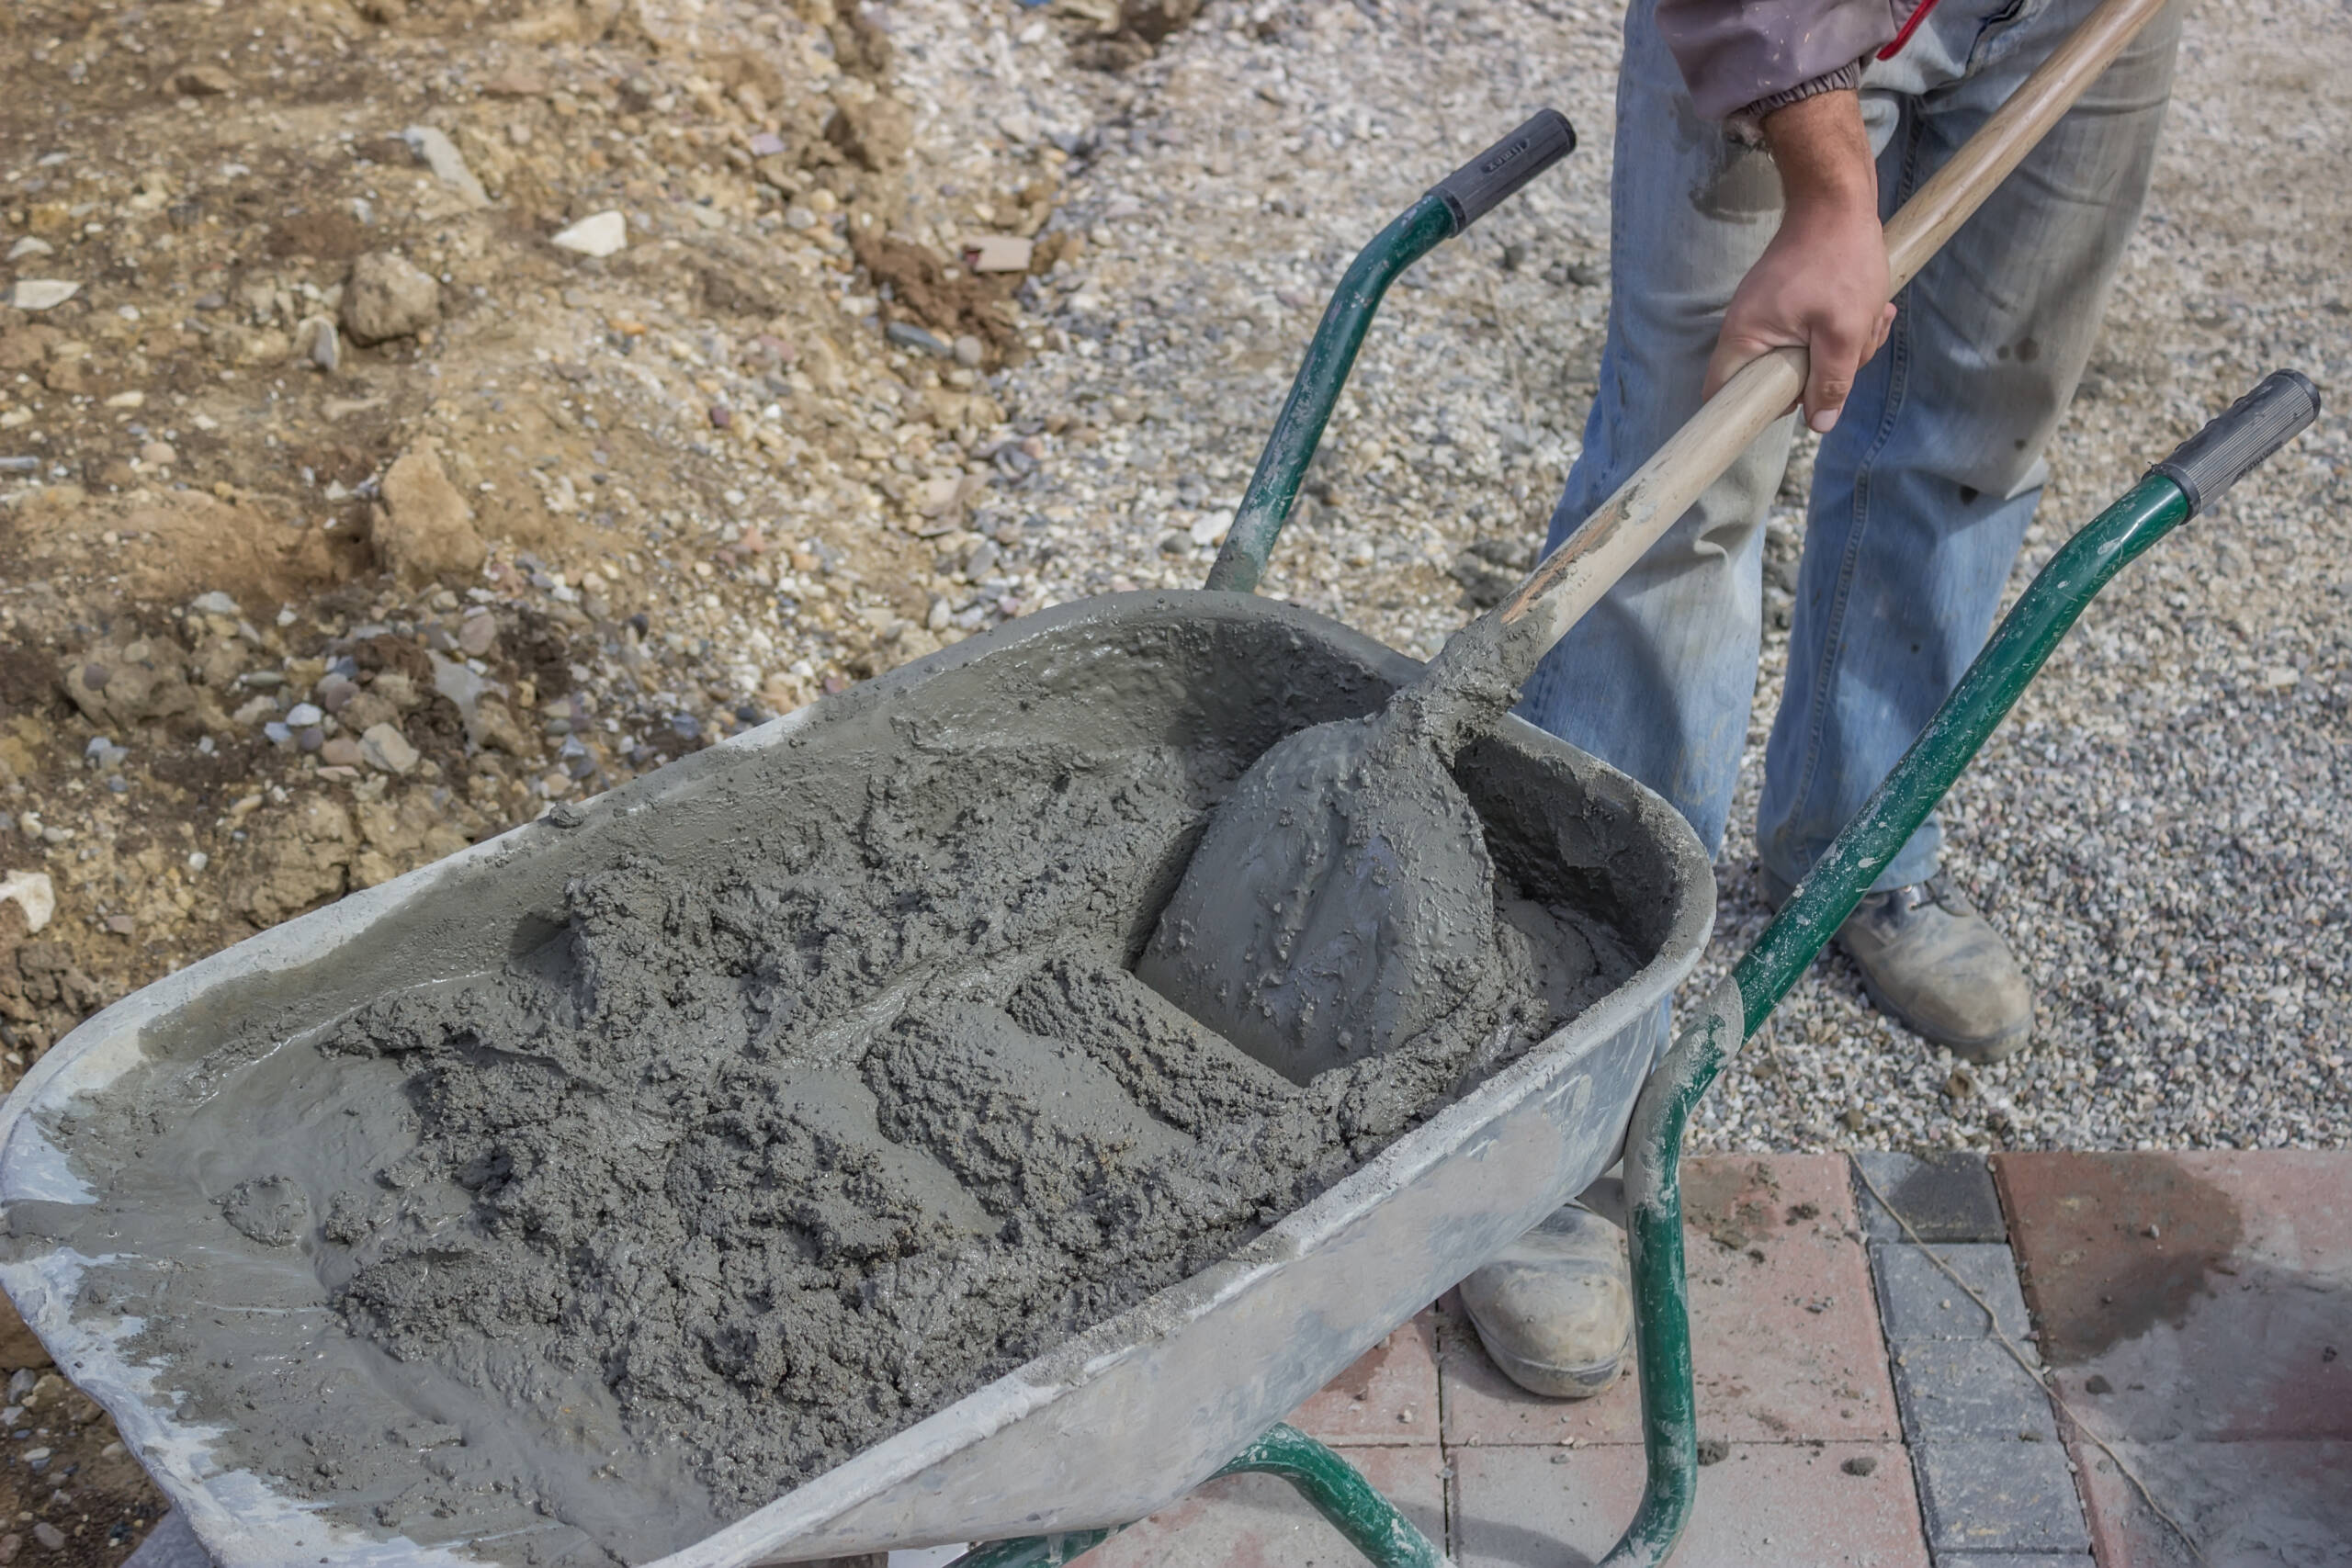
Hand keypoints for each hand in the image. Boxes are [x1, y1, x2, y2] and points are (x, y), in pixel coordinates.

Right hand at [1702, 89, 1895, 433]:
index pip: (1723, 397)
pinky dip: (1841, 327)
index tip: (1791, 406)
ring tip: (1871, 315)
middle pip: (1775, 381)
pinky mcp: (1785, 302)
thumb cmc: (1839, 260)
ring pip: (1802, 357)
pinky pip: (1811, 333)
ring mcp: (1766, 315)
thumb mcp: (1845, 331)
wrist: (1838, 199)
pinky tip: (1868, 307)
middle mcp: (1747, 329)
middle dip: (1823, 373)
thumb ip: (1831, 382)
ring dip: (1843, 347)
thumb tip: (1819, 425)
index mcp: (1746, 339)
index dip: (1752, 414)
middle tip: (1857, 345)